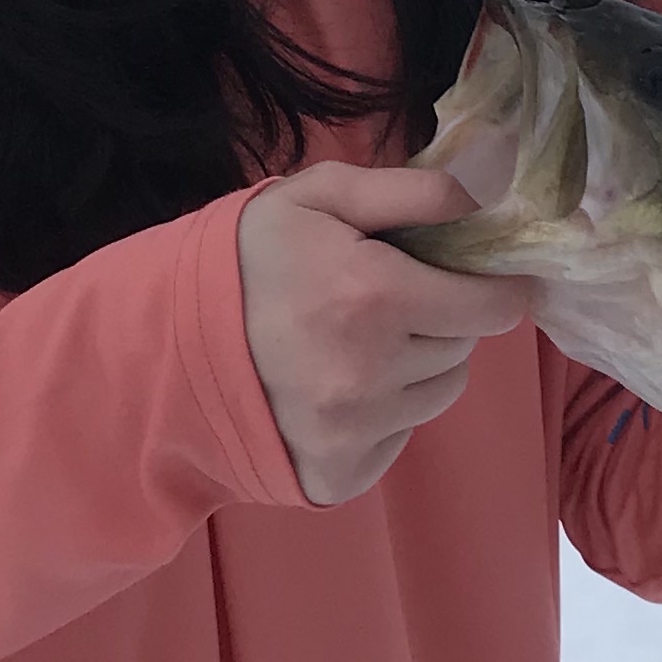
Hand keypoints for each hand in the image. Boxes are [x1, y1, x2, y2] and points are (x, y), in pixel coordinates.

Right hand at [236, 163, 532, 506]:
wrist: (165, 341)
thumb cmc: (248, 258)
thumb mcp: (320, 196)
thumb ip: (412, 190)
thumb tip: (490, 188)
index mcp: (376, 297)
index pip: (491, 307)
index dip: (495, 288)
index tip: (482, 278)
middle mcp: (373, 374)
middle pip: (463, 349)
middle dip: (444, 319)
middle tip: (393, 300)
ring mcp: (354, 432)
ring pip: (438, 394)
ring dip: (420, 367)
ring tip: (363, 340)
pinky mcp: (338, 474)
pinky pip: (400, 437)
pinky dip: (386, 412)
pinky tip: (339, 384)